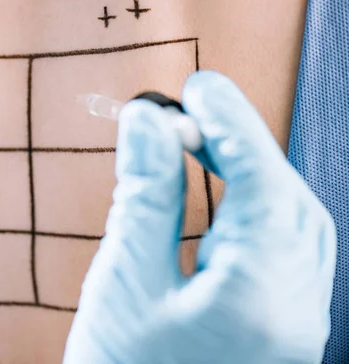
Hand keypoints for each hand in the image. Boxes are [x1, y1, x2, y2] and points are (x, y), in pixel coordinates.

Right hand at [63, 71, 335, 363]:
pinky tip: (216, 205)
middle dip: (241, 146)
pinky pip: (279, 254)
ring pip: (290, 226)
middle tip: (190, 116)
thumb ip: (143, 198)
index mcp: (263, 295)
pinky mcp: (274, 332)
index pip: (261, 179)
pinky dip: (248, 215)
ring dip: (249, 178)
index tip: (196, 87)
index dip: (230, 123)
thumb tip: (147, 126)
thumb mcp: (124, 283)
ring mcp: (291, 326)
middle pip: (286, 199)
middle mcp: (295, 310)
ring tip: (201, 150)